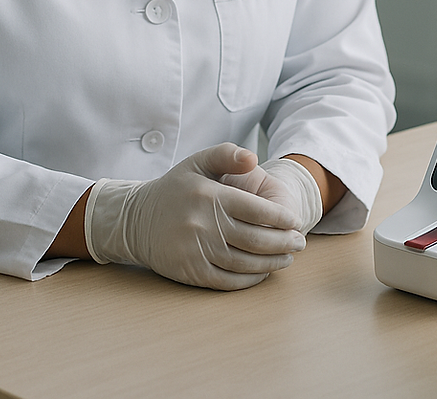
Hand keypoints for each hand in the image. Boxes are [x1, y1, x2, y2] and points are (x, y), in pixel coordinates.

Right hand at [84, 143, 306, 289]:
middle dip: (284, 243)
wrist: (136, 219)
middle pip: (255, 239)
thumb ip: (227, 155)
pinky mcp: (190, 272)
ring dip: (271, 263)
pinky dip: (249, 280)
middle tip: (300, 243)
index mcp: (210, 196)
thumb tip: (254, 159)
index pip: (257, 210)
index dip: (281, 218)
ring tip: (287, 259)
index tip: (296, 222)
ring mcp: (196, 251)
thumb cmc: (175, 188)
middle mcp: (204, 224)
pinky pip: (227, 280)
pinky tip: (262, 274)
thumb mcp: (198, 162)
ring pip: (244, 262)